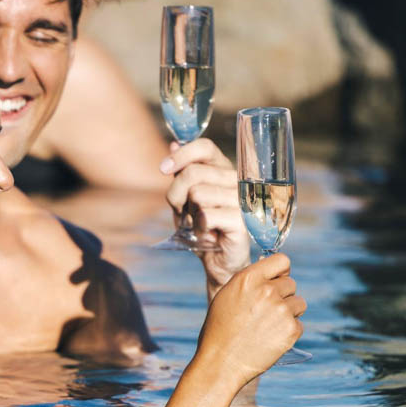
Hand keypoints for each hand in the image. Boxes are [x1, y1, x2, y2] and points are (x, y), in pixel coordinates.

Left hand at [161, 139, 250, 293]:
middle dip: (176, 195)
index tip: (163, 169)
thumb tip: (174, 144)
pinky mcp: (241, 221)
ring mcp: (241, 200)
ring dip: (189, 214)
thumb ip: (182, 173)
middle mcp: (236, 180)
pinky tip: (206, 235)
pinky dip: (198, 228)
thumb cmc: (203, 227)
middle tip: (183, 212)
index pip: (205, 147)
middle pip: (193, 173)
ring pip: (198, 194)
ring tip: (198, 224)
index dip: (182, 155)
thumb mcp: (186, 199)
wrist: (219, 261)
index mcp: (223, 169)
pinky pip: (206, 215)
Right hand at [195, 253, 305, 385]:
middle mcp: (267, 290)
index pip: (282, 260)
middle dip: (282, 296)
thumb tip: (272, 275)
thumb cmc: (219, 331)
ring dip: (288, 313)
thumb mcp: (227, 296)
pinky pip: (299, 324)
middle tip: (265, 313)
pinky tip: (270, 339)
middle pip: (291, 283)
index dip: (280, 272)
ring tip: (268, 327)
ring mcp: (281, 310)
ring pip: (299, 303)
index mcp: (249, 278)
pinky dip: (288, 332)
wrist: (220, 364)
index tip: (276, 282)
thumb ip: (251, 282)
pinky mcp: (291, 330)